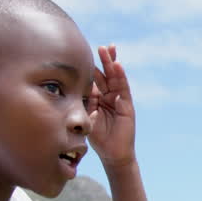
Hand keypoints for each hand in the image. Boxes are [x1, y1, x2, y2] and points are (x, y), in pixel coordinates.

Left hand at [88, 44, 135, 167]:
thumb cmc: (98, 138)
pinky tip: (118, 66)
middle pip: (106, 75)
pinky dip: (121, 77)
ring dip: (112, 64)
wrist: (112, 153)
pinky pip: (124, 88)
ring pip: (115, 78)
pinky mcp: (127, 105)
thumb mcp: (86, 117)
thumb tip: (74, 88)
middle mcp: (108, 97)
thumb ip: (83, 103)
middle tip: (101, 47)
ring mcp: (118, 100)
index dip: (91, 68)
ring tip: (109, 51)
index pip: (94, 80)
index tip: (85, 54)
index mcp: (97, 99)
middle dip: (104, 61)